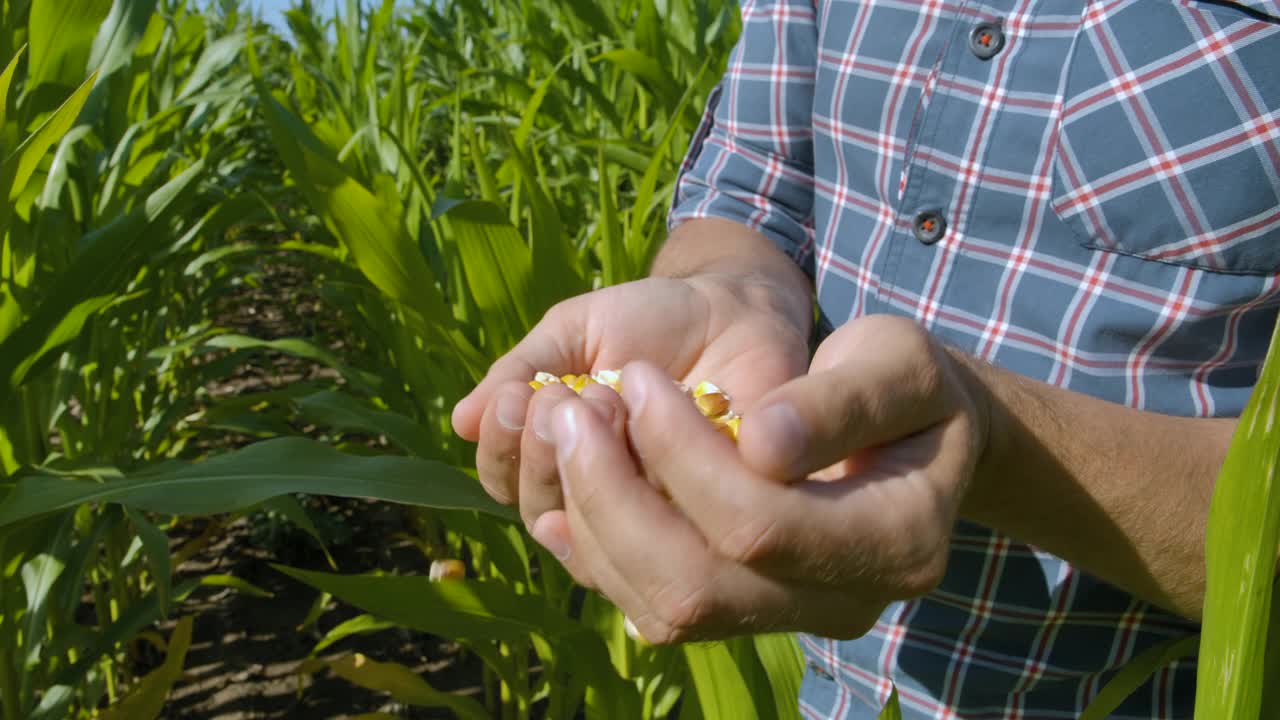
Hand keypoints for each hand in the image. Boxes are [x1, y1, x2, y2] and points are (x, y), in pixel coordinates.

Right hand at [450, 272, 810, 573]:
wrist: (735, 304)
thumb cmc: (650, 319)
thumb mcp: (576, 331)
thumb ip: (523, 370)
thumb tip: (460, 421)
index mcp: (562, 454)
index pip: (508, 481)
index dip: (502, 450)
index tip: (517, 398)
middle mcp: (604, 492)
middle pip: (543, 512)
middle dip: (540, 451)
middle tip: (561, 396)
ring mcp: (657, 507)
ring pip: (598, 526)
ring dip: (589, 461)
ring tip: (604, 399)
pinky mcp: (714, 508)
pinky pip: (669, 522)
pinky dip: (650, 474)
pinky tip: (647, 426)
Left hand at [545, 315, 989, 641]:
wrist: (912, 437)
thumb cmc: (911, 388)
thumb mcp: (900, 364)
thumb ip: (843, 401)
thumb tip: (759, 441)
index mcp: (897, 543)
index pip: (762, 523)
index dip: (683, 454)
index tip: (640, 377)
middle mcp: (842, 605)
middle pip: (696, 585)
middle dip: (615, 495)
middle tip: (573, 410)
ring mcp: (788, 620)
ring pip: (663, 608)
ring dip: (594, 520)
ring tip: (566, 431)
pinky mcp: (743, 614)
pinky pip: (653, 607)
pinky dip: (597, 553)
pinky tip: (562, 495)